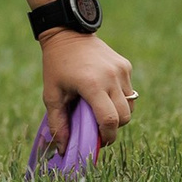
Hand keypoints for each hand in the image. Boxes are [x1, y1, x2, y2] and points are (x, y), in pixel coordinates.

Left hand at [41, 30, 135, 145]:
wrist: (67, 32)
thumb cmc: (56, 65)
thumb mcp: (51, 93)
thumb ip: (57, 123)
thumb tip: (63, 149)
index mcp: (91, 85)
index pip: (109, 120)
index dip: (107, 136)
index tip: (99, 140)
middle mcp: (111, 77)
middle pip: (124, 117)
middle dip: (114, 127)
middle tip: (99, 126)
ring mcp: (121, 70)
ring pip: (130, 105)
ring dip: (119, 113)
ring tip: (101, 108)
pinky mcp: (125, 65)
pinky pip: (129, 90)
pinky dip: (120, 97)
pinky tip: (104, 90)